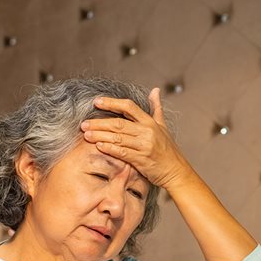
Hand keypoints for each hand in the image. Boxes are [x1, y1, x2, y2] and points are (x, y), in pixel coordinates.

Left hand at [79, 88, 196, 190]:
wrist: (176, 171)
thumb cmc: (168, 149)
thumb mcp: (163, 126)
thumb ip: (156, 108)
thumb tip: (155, 90)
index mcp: (150, 122)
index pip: (128, 107)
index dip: (111, 103)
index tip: (96, 102)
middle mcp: (146, 132)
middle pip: (118, 123)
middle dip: (99, 123)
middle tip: (84, 124)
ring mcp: (144, 146)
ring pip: (117, 138)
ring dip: (100, 135)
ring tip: (86, 134)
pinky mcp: (141, 160)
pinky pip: (122, 152)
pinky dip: (109, 148)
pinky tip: (99, 146)